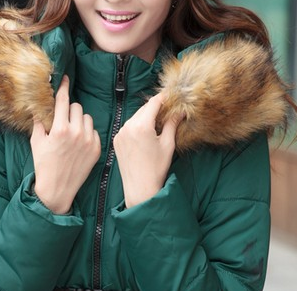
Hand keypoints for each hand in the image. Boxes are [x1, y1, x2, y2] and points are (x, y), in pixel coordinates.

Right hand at [30, 76, 100, 214]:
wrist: (57, 189)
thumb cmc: (44, 165)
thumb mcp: (36, 142)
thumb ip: (39, 121)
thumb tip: (38, 105)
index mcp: (60, 129)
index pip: (63, 100)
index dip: (63, 87)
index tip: (65, 78)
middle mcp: (76, 133)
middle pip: (76, 107)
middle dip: (68, 110)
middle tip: (62, 121)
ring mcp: (88, 141)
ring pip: (87, 117)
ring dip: (79, 120)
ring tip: (71, 133)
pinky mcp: (96, 149)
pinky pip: (93, 131)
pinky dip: (87, 133)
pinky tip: (78, 143)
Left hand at [113, 93, 183, 207]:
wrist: (139, 188)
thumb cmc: (156, 169)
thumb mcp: (167, 145)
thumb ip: (172, 124)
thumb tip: (180, 111)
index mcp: (142, 126)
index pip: (153, 103)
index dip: (163, 98)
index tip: (171, 97)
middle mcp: (128, 127)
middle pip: (143, 109)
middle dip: (155, 108)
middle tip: (167, 111)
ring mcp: (120, 134)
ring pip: (135, 117)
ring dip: (146, 117)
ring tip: (157, 124)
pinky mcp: (116, 141)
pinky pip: (128, 127)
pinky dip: (137, 126)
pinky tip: (145, 134)